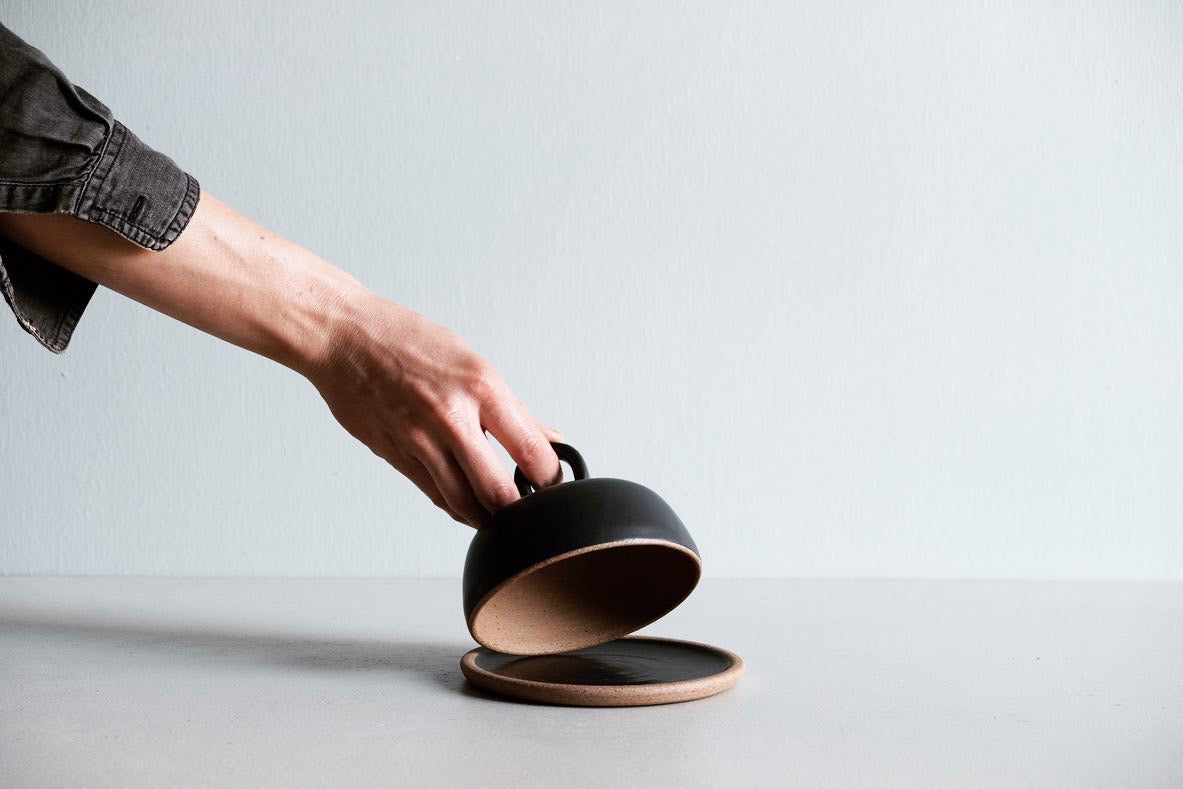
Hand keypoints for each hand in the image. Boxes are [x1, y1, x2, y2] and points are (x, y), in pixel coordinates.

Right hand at [307, 291, 561, 526]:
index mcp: (480, 387)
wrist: (342, 336)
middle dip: (521, 510)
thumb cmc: (404, 340)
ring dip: (488, 518)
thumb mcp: (472, 363)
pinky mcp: (395, 456)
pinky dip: (458, 507)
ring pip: (464, 504)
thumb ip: (514, 409)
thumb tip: (551, 439)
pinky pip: (435, 495)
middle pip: (498, 491)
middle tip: (531, 509)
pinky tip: (470, 505)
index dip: (550, 477)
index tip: (553, 482)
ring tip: (503, 515)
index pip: (530, 449)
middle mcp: (451, 416)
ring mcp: (419, 440)